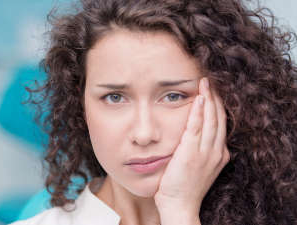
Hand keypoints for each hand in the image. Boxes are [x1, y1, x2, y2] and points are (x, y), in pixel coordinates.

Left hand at [154, 77, 229, 219]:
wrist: (180, 205)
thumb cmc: (185, 185)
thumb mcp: (199, 165)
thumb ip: (200, 149)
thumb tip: (194, 134)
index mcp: (220, 153)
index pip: (221, 123)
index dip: (218, 106)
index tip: (213, 91)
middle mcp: (217, 151)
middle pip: (219, 118)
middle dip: (215, 97)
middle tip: (210, 81)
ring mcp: (206, 152)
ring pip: (210, 119)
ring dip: (208, 99)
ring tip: (205, 83)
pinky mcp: (191, 153)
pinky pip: (196, 127)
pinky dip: (198, 111)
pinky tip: (198, 98)